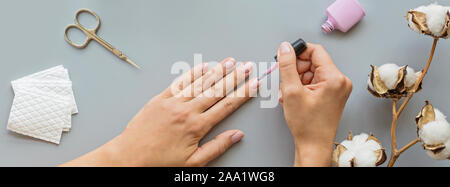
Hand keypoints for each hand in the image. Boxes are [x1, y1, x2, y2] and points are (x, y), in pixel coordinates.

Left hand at [62, 58, 258, 165]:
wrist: (129, 156)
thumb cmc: (159, 161)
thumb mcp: (192, 162)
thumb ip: (217, 147)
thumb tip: (236, 136)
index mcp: (197, 126)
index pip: (226, 106)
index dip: (243, 93)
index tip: (253, 84)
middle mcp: (186, 110)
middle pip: (216, 90)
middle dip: (235, 77)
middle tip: (247, 66)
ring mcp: (173, 102)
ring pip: (200, 83)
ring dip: (217, 71)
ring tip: (230, 62)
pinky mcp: (160, 98)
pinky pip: (180, 82)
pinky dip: (193, 73)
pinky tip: (203, 66)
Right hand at [277, 42, 352, 166]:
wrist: (314, 145)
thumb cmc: (308, 125)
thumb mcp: (291, 91)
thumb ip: (287, 66)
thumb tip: (285, 48)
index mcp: (335, 78)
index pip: (315, 51)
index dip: (298, 53)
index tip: (286, 58)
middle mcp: (340, 81)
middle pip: (313, 62)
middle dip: (296, 70)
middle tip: (286, 81)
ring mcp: (337, 88)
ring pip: (312, 72)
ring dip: (296, 80)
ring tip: (288, 93)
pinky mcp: (332, 94)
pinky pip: (315, 82)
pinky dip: (302, 86)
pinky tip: (294, 96)